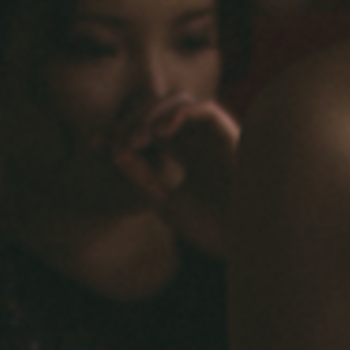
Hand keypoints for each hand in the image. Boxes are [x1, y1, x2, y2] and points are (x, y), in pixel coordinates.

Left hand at [113, 95, 241, 253]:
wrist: (252, 247)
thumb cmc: (217, 232)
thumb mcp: (167, 203)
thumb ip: (143, 178)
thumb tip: (116, 150)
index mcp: (189, 156)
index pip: (149, 129)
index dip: (121, 130)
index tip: (96, 143)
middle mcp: (203, 141)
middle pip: (159, 109)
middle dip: (132, 121)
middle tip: (118, 143)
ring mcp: (217, 138)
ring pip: (179, 101)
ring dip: (152, 114)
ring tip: (138, 140)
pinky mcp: (234, 137)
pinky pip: (205, 108)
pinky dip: (179, 113)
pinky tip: (161, 134)